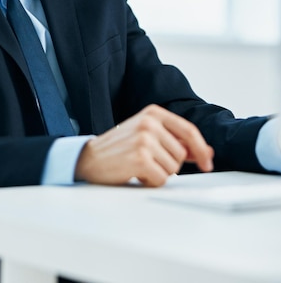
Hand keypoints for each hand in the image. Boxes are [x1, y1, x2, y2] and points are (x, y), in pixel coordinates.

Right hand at [74, 104, 213, 186]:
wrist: (89, 158)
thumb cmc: (120, 148)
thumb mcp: (147, 135)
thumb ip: (175, 141)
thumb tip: (205, 152)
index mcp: (153, 113)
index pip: (188, 130)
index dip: (201, 149)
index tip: (207, 163)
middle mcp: (149, 123)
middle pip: (181, 154)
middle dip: (168, 163)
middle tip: (146, 160)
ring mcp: (144, 139)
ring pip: (172, 168)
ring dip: (158, 173)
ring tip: (138, 165)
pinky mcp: (140, 158)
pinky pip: (161, 179)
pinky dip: (150, 182)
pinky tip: (135, 173)